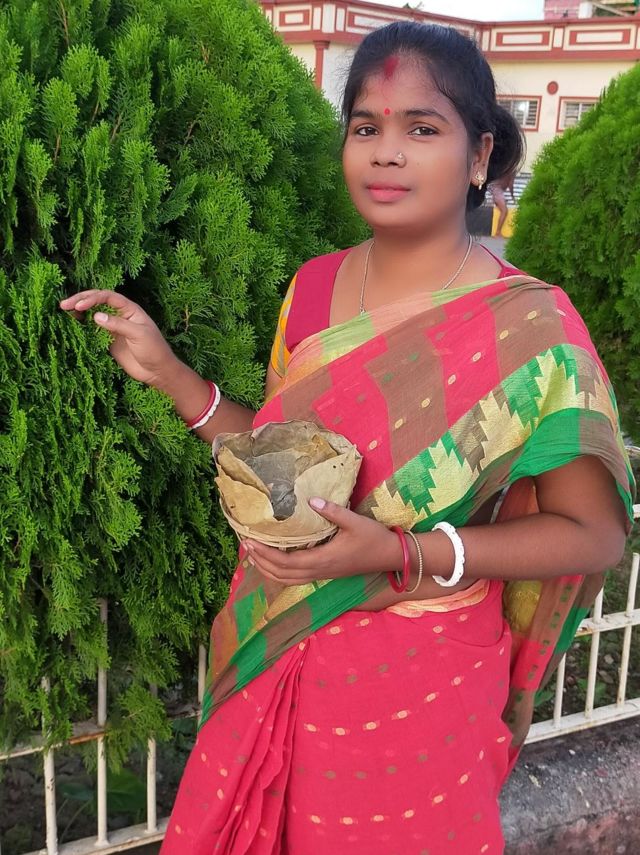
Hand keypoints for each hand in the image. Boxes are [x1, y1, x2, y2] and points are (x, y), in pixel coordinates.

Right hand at [59, 290, 179, 386]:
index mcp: (129, 309)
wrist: (157, 371)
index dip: (92, 299)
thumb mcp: (138, 335)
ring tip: (64, 311)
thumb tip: (95, 316)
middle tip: (64, 305)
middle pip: (97, 302)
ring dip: (79, 312)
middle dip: (80, 301)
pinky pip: (93, 330)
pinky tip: (72, 325)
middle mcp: (120, 315)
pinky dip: (82, 327)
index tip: (79, 306)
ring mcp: (113, 328)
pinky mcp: (109, 341)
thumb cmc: (154, 350)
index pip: (107, 297)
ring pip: (93, 315)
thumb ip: (118, 325)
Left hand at [242, 498, 400, 585]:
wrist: (389, 556)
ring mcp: (321, 574)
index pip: (285, 562)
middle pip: (280, 574)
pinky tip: (274, 561)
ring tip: (254, 554)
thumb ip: (333, 511)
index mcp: (322, 559)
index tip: (250, 541)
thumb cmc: (373, 538)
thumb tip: (311, 500)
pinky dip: (280, 572)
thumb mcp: (355, 522)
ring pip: (286, 580)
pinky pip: (295, 578)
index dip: (265, 554)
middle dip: (260, 561)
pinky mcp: (325, 573)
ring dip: (268, 569)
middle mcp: (318, 571)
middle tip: (245, 544)